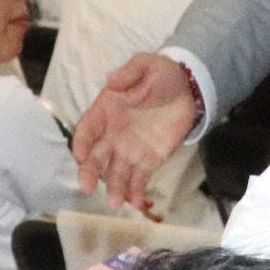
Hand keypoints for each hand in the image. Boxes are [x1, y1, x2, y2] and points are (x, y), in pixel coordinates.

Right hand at [72, 53, 197, 211]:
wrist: (188, 89)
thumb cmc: (162, 75)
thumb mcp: (146, 65)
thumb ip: (129, 73)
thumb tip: (110, 80)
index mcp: (106, 110)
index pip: (88, 128)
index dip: (82, 141)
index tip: (80, 154)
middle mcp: (113, 134)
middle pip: (96, 156)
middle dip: (90, 172)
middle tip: (87, 187)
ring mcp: (130, 150)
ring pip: (117, 172)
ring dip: (114, 188)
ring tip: (116, 204)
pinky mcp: (148, 160)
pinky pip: (139, 179)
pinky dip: (136, 192)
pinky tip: (135, 204)